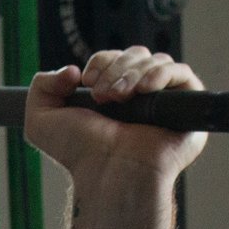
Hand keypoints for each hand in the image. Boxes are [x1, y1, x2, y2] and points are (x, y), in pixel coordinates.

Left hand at [23, 48, 207, 183]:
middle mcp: (141, 96)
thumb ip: (41, 86)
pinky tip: (143, 90)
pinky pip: (182, 74)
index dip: (101, 61)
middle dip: (116, 68)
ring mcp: (166, 101)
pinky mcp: (188, 108)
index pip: (115, 58)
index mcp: (114, 95)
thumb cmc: (80, 156)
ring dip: (132, 73)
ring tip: (119, 98)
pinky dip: (161, 74)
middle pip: (136, 54)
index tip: (87, 81)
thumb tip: (71, 70)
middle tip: (102, 96)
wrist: (108, 174)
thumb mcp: (40, 121)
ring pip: (156, 60)